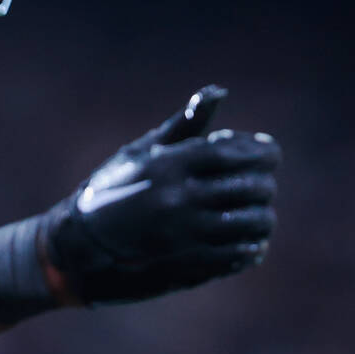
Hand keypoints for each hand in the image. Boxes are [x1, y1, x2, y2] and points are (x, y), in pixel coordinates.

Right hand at [43, 85, 279, 304]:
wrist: (83, 239)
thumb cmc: (114, 185)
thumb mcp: (143, 150)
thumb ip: (186, 124)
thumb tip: (218, 92)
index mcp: (169, 164)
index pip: (234, 153)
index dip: (262, 152)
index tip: (271, 154)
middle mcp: (179, 197)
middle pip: (251, 187)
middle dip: (265, 184)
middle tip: (262, 183)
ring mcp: (185, 232)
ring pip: (252, 223)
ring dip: (263, 217)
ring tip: (258, 213)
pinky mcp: (188, 261)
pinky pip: (239, 253)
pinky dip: (252, 246)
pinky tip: (249, 240)